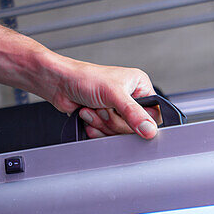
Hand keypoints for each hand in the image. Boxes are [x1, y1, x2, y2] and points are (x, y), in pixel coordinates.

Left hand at [42, 59, 158, 139]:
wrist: (59, 83)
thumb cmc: (85, 77)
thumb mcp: (114, 94)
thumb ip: (133, 113)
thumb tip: (150, 130)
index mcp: (139, 87)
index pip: (154, 114)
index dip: (142, 121)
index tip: (130, 120)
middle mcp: (130, 99)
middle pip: (134, 128)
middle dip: (114, 121)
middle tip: (104, 108)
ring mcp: (116, 111)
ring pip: (119, 133)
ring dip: (102, 124)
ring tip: (94, 109)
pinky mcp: (103, 120)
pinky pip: (106, 136)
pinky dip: (95, 129)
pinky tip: (88, 115)